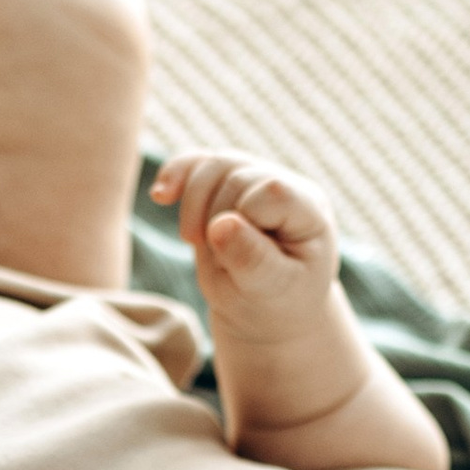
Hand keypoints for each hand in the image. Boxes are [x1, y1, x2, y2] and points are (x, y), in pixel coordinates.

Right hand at [150, 151, 341, 339]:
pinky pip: (196, 163)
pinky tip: (161, 196)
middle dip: (214, 219)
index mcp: (309, 211)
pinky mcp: (226, 183)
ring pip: (214, 164)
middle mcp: (286, 186)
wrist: (264, 307)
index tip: (240, 258)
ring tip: (195, 242)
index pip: (272, 191)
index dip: (244, 218)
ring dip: (193, 205)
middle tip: (219, 262)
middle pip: (237, 177)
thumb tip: (220, 225)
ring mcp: (255, 179)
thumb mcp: (271, 290)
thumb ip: (252, 260)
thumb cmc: (276, 302)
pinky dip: (176, 175)